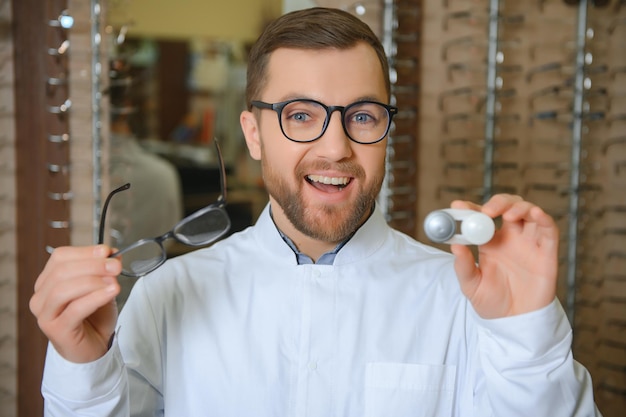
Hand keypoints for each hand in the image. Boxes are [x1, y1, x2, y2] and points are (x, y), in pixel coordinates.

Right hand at [29, 245, 121, 362]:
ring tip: (114, 282)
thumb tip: (113, 254)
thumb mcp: (102, 287)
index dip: (85, 251)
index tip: (107, 251)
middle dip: (93, 265)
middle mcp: (41, 297)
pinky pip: (75, 309)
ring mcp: (46, 315)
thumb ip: (104, 270)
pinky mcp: (56, 330)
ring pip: (63, 289)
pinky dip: (95, 297)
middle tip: (116, 266)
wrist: (95, 347)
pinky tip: (111, 292)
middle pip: (62, 271)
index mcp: (48, 281)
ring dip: (93, 281)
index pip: (60, 257)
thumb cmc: (94, 317)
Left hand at [450, 194, 558, 318]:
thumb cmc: (492, 303)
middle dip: (498, 202)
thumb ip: (463, 266)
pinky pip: (549, 230)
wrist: (515, 323)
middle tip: (486, 211)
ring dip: (519, 206)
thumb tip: (454, 246)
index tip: (458, 206)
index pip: (481, 217)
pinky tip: (535, 214)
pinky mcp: (547, 252)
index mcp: (490, 242)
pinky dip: (543, 218)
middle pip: (507, 207)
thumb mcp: (471, 286)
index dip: (470, 209)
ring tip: (507, 214)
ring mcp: (529, 243)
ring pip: (529, 212)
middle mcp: (510, 238)